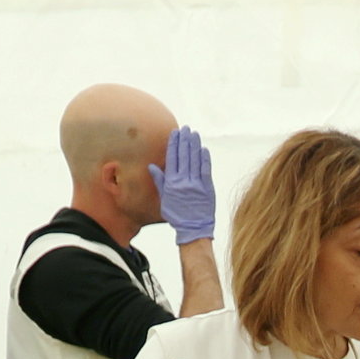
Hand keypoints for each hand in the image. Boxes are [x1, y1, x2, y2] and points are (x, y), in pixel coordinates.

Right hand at [157, 122, 216, 245]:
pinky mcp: (207, 188)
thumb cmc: (176, 215)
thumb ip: (159, 181)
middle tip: (186, 129)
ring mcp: (196, 184)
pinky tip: (203, 149)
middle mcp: (183, 181)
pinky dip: (204, 158)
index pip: (172, 158)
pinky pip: (205, 170)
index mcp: (172, 183)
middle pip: (184, 156)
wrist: (193, 229)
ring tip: (194, 134)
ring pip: (195, 160)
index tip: (175, 133)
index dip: (174, 144)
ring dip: (194, 145)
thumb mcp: (164, 198)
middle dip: (184, 140)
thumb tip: (151, 166)